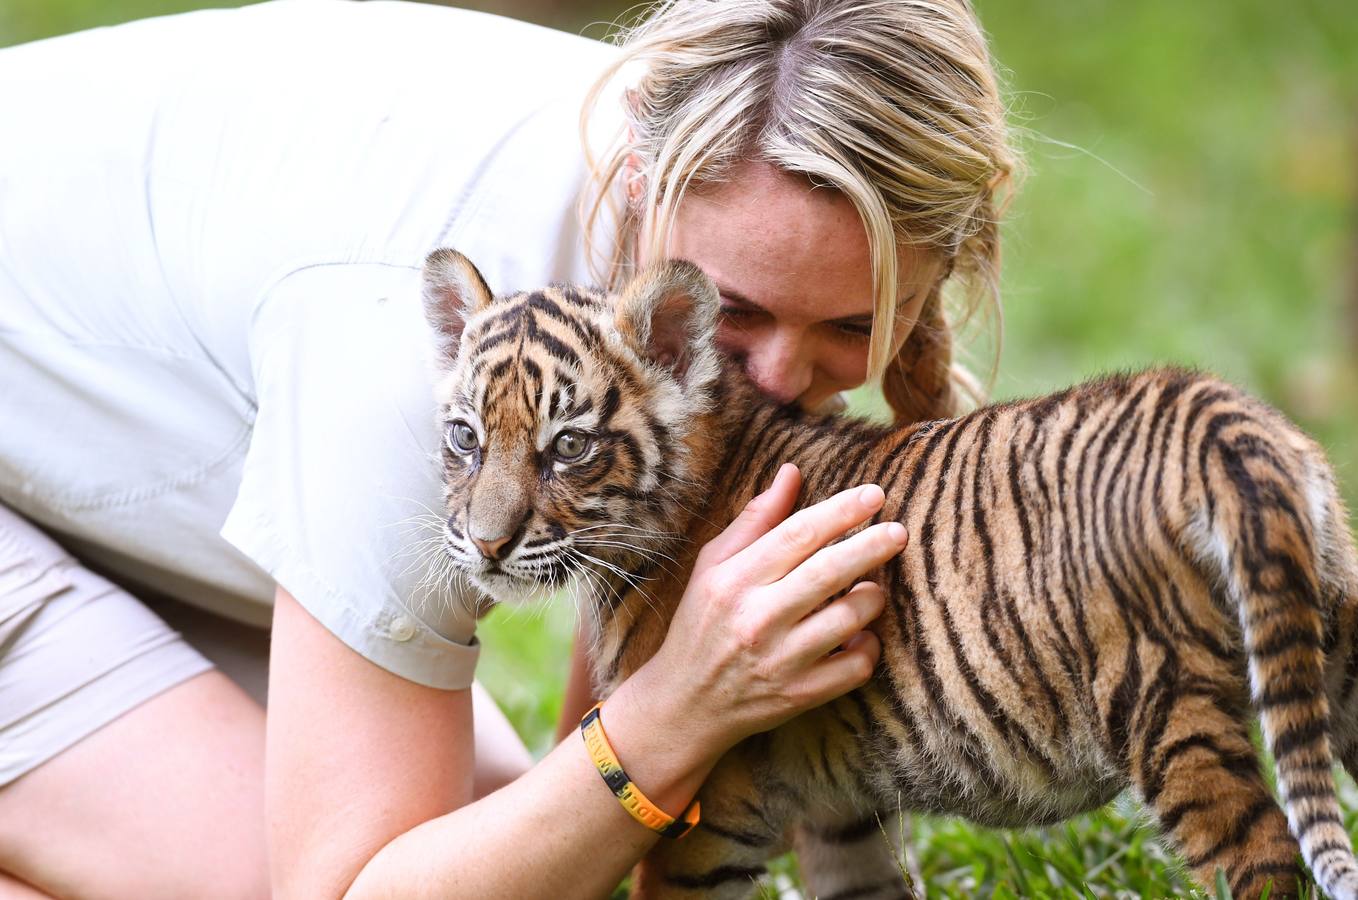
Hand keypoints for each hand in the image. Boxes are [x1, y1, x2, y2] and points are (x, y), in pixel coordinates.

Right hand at [630, 463, 906, 755]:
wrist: (685, 704)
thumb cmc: (703, 623)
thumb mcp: (713, 566)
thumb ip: (756, 520)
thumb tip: (792, 472)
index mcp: (734, 580)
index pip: (798, 534)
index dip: (841, 510)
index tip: (874, 495)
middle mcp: (757, 618)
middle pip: (829, 572)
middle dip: (872, 546)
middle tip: (899, 532)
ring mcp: (780, 660)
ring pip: (850, 618)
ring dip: (872, 597)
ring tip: (873, 587)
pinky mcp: (799, 696)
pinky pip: (855, 666)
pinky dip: (868, 647)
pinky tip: (861, 635)